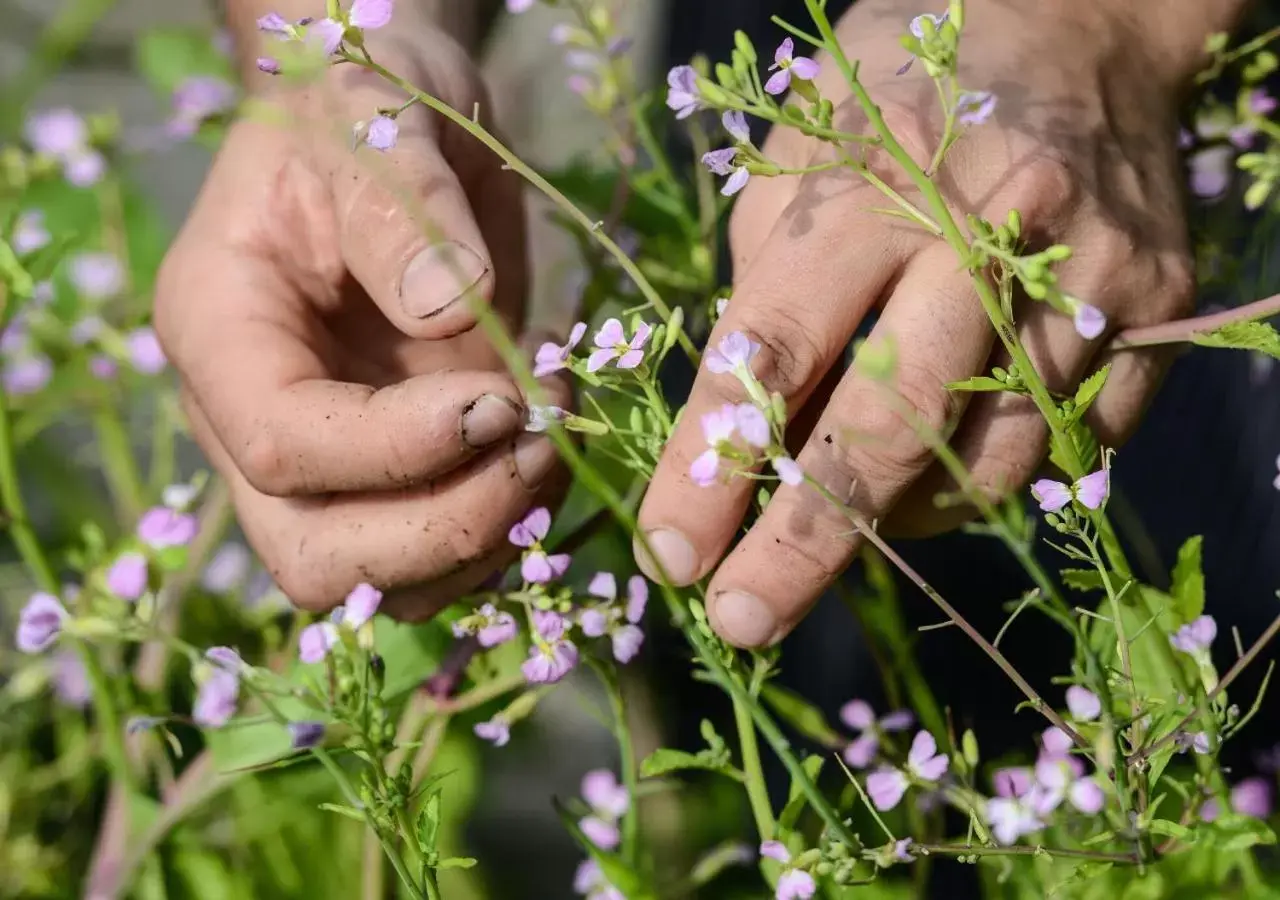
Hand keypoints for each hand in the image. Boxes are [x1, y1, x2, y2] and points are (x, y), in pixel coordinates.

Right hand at [155, 26, 567, 617]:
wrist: (392, 128)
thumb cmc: (362, 106)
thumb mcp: (373, 120)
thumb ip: (404, 210)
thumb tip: (454, 309)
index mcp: (219, 332)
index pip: (284, 444)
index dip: (396, 448)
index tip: (500, 398)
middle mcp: (257, 418)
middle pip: (317, 556)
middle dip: (446, 526)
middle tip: (542, 440)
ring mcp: (330, 459)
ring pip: (387, 580)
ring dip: (490, 536)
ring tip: (557, 428)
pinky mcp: (398, 473)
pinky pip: (446, 553)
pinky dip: (514, 521)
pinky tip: (553, 434)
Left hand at [635, 0, 1203, 645]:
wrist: (1082, 21)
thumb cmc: (905, 89)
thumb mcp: (800, 149)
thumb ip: (769, 287)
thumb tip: (750, 441)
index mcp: (875, 182)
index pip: (775, 351)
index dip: (714, 465)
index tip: (668, 553)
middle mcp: (989, 231)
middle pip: (887, 429)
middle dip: (804, 543)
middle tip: (740, 622)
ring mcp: (1087, 276)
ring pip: (988, 460)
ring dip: (900, 518)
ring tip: (848, 515)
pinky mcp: (1159, 312)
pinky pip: (1068, 447)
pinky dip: (986, 480)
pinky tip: (940, 463)